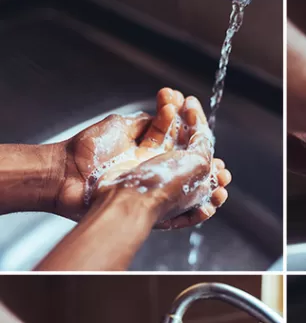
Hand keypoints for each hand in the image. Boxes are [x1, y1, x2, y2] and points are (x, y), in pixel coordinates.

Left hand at [57, 88, 230, 227]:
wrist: (65, 175)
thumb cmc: (87, 150)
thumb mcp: (120, 125)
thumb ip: (146, 122)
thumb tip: (168, 114)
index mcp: (148, 146)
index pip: (178, 134)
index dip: (191, 124)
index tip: (195, 111)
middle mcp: (153, 166)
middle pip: (190, 161)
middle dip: (209, 160)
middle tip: (220, 158)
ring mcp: (153, 186)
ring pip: (191, 185)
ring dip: (211, 181)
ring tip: (222, 176)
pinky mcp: (151, 208)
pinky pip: (182, 212)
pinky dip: (200, 208)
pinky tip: (212, 200)